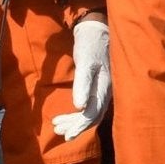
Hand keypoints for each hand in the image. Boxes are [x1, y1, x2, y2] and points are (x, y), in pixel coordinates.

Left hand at [51, 17, 110, 141]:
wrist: (96, 29)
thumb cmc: (91, 44)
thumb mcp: (85, 62)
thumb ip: (83, 84)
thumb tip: (79, 107)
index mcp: (105, 87)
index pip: (93, 113)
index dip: (80, 126)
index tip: (66, 135)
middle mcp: (106, 91)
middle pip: (92, 116)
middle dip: (75, 126)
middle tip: (57, 130)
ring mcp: (103, 89)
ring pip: (90, 112)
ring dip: (75, 120)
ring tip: (58, 125)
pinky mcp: (98, 86)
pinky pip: (90, 105)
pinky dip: (78, 112)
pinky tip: (69, 114)